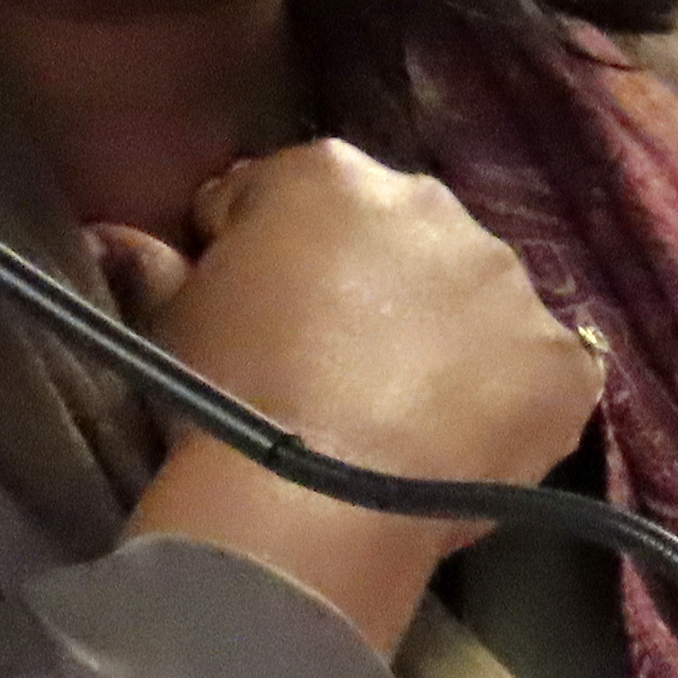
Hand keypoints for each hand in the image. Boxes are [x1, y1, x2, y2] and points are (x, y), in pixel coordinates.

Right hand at [87, 141, 603, 653]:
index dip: (260, 246)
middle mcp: (433, 203)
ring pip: (475, 296)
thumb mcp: (168, 318)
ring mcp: (510, 282)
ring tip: (402, 410)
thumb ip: (155, 260)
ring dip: (445, 333)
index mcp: (331, 174)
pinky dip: (511, 397)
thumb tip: (117, 236)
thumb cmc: (224, 397)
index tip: (249, 304)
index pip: (286, 192)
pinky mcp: (560, 362)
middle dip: (370, 280)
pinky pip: (541, 369)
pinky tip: (467, 440)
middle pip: (397, 235)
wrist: (309, 502)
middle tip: (332, 362)